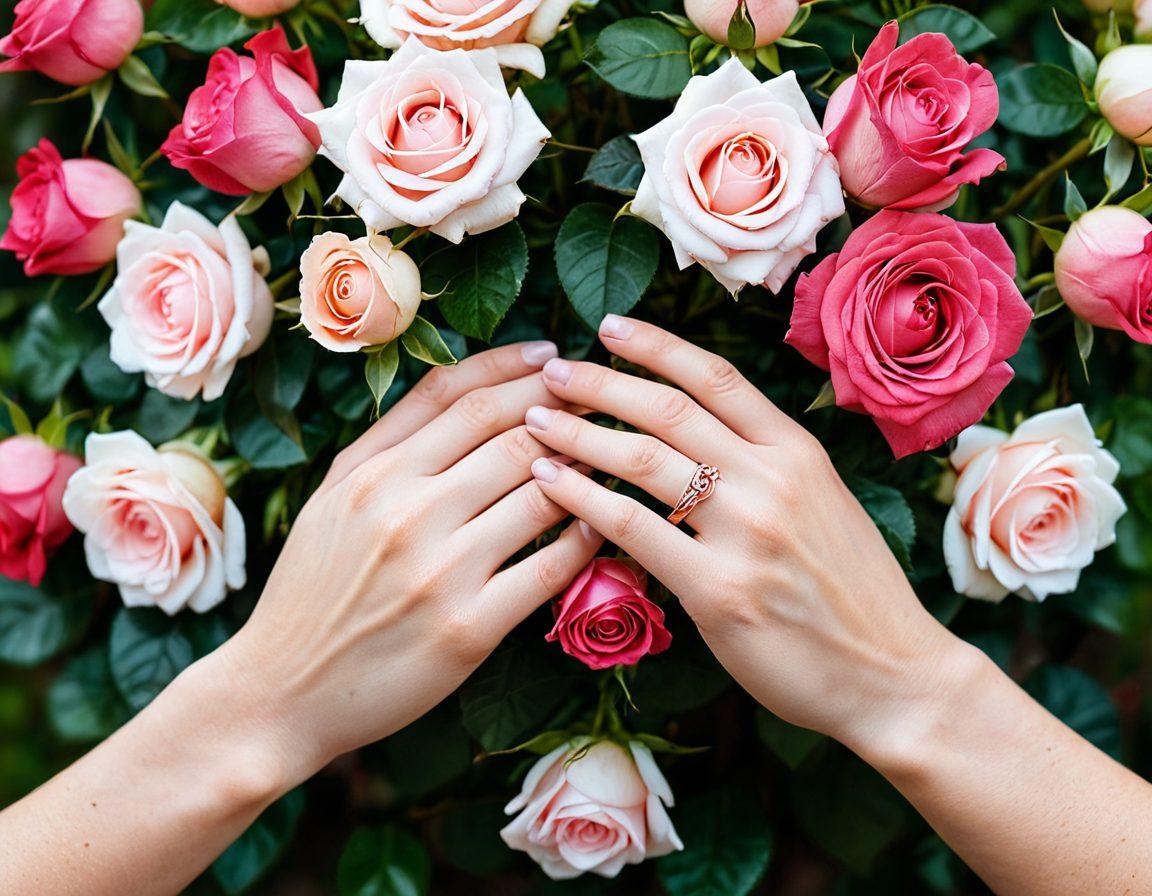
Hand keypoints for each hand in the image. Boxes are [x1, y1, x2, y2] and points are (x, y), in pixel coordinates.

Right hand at [209, 341, 602, 787]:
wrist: (281, 692)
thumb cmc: (312, 587)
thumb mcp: (334, 495)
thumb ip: (393, 437)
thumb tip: (466, 386)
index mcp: (372, 475)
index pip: (464, 398)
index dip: (517, 369)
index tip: (554, 354)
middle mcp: (406, 513)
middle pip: (512, 437)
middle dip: (566, 411)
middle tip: (598, 399)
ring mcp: (441, 572)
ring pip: (541, 495)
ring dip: (585, 470)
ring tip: (606, 457)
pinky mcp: (470, 630)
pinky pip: (550, 568)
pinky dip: (584, 539)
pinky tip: (598, 525)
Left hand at [523, 318, 977, 764]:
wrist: (895, 676)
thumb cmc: (854, 594)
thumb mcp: (823, 504)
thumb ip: (764, 466)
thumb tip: (691, 438)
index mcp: (798, 451)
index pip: (715, 377)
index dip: (654, 345)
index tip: (608, 326)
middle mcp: (773, 478)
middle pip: (667, 408)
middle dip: (600, 381)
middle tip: (552, 372)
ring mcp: (747, 533)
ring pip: (642, 459)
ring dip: (578, 434)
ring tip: (535, 422)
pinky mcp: (717, 591)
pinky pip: (633, 528)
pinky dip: (582, 499)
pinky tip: (550, 484)